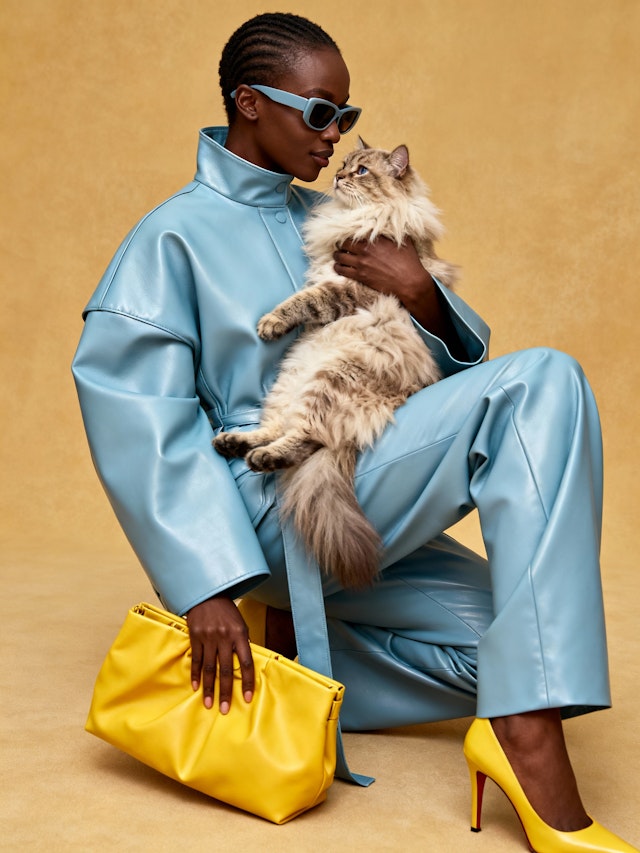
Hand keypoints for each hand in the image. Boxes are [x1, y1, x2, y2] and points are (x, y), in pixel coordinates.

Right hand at [186, 595, 253, 711]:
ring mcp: (209, 637)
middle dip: (226, 691)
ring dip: (209, 688)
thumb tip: (246, 667)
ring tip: (208, 704)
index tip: (248, 698)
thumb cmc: (227, 613)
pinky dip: (196, 674)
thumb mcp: (241, 625)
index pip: (246, 663)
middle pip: (226, 669)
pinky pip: (196, 659)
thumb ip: (243, 644)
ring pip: (209, 668)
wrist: (208, 595)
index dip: (248, 682)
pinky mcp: (195, 637)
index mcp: (240, 634)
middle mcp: (224, 637)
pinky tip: (196, 687)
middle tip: (225, 709)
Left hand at [333, 236, 433, 311]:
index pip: (354, 233)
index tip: (349, 238)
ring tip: (338, 257)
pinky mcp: (360, 276)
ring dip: (337, 256)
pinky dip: (337, 268)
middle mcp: (365, 249)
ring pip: (340, 257)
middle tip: (342, 247)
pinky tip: (338, 267)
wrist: (409, 282)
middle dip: (341, 245)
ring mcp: (361, 263)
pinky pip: (342, 271)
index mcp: (375, 239)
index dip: (350, 235)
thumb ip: (394, 233)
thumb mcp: (405, 240)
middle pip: (344, 244)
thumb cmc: (409, 261)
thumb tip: (393, 226)